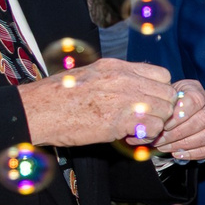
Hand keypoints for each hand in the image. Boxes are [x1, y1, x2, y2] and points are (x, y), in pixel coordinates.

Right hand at [16, 59, 188, 148]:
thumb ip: (116, 78)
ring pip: (165, 111)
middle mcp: (124, 78)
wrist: (36, 111)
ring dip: (155, 124)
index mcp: (117, 66)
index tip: (150, 103)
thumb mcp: (90, 76)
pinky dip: (146, 137)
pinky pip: (153, 128)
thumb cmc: (58, 97)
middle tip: (146, 121)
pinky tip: (129, 138)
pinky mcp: (120, 119)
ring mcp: (124, 97)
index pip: (162, 74)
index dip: (160, 91)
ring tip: (135, 130)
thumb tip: (138, 87)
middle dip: (162, 109)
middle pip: (168, 93)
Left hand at [151, 78, 204, 160]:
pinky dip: (198, 152)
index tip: (163, 125)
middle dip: (179, 133)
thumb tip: (142, 128)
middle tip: (160, 140)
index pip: (195, 100)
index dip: (179, 115)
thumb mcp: (155, 101)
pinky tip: (179, 153)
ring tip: (166, 147)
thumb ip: (152, 110)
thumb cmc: (160, 108)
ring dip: (187, 143)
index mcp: (195, 89)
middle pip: (203, 119)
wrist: (167, 116)